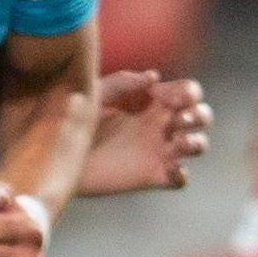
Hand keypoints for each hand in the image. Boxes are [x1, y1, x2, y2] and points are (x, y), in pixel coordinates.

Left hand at [79, 70, 213, 197]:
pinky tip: (170, 170)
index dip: (187, 92)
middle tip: (178, 120)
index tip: (164, 96)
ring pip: (197, 146)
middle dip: (200, 115)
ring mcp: (157, 151)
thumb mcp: (95, 92)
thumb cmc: (73, 117)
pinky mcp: (150, 175)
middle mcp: (159, 125)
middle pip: (201, 116)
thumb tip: (154, 77)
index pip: (187, 92)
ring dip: (197, 142)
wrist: (56, 153)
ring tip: (178, 141)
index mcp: (151, 102)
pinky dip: (182, 176)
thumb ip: (122, 81)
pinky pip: (180, 179)